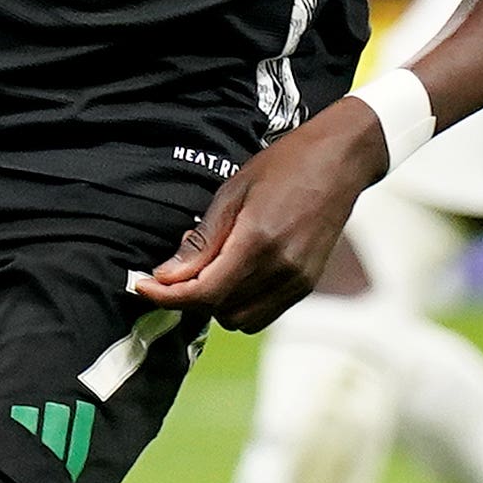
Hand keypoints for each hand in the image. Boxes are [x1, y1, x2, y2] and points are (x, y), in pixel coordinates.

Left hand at [129, 100, 389, 330]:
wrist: (340, 162)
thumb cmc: (283, 166)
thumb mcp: (232, 193)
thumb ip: (201, 241)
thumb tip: (167, 275)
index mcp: (258, 242)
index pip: (203, 293)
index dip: (166, 296)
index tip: (142, 286)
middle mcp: (281, 270)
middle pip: (219, 311)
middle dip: (193, 296)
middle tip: (186, 262)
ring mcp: (298, 281)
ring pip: (241, 320)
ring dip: (218, 303)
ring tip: (218, 265)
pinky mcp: (307, 285)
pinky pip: (264, 313)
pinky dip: (243, 302)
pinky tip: (239, 271)